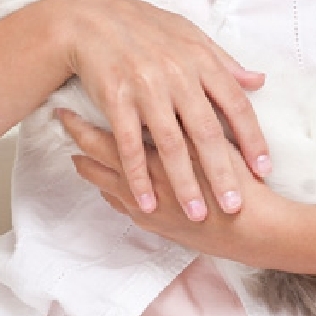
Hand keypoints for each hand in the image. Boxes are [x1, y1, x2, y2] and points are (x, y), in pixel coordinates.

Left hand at [58, 109, 280, 263]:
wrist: (254, 229)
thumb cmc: (240, 176)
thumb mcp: (216, 136)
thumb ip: (191, 110)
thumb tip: (167, 86)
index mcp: (156, 153)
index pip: (107, 134)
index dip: (83, 122)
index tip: (66, 107)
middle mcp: (143, 180)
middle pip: (99, 157)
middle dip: (79, 139)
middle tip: (61, 122)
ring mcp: (146, 205)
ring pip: (106, 182)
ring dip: (89, 166)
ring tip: (75, 153)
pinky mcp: (154, 224)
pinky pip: (121, 204)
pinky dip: (109, 190)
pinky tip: (105, 184)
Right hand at [61, 0, 270, 221]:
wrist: (91, 17)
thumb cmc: (143, 26)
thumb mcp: (188, 34)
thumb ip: (223, 61)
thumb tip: (258, 81)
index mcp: (199, 59)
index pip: (234, 104)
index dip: (251, 138)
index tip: (264, 169)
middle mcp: (176, 74)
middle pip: (206, 131)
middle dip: (222, 172)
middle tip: (234, 206)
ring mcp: (145, 88)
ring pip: (170, 144)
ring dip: (183, 182)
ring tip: (196, 214)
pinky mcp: (116, 99)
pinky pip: (130, 144)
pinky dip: (138, 175)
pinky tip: (147, 200)